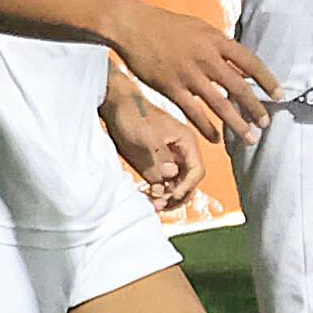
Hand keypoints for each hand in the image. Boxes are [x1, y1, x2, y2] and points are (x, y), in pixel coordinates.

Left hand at [101, 83, 203, 212]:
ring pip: (176, 188)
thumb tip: (171, 174)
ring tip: (153, 204)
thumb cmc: (133, 114)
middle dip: (177, 196)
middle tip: (160, 204)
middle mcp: (181, 154)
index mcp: (187, 142)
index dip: (187, 186)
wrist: (116, 108)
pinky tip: (147, 197)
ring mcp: (169, 162)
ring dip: (167, 199)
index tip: (171, 195)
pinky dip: (157, 195)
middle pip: (189, 183)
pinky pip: (163, 186)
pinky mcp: (156, 167)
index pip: (197, 170)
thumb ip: (159, 154)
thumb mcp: (146, 134)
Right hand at [107, 0, 277, 142]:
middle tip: (266, 123)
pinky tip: (216, 139)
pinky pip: (194, 112)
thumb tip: (243, 70)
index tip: (279, 95)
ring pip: (220, 104)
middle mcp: (206, 57)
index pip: (251, 62)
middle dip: (255, 108)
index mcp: (216, 40)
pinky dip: (207, 127)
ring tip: (249, 138)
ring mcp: (188, 73)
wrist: (134, 25)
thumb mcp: (200, 30)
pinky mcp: (171, 87)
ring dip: (237, 123)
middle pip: (239, 87)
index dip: (267, 80)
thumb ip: (222, 48)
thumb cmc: (168, 26)